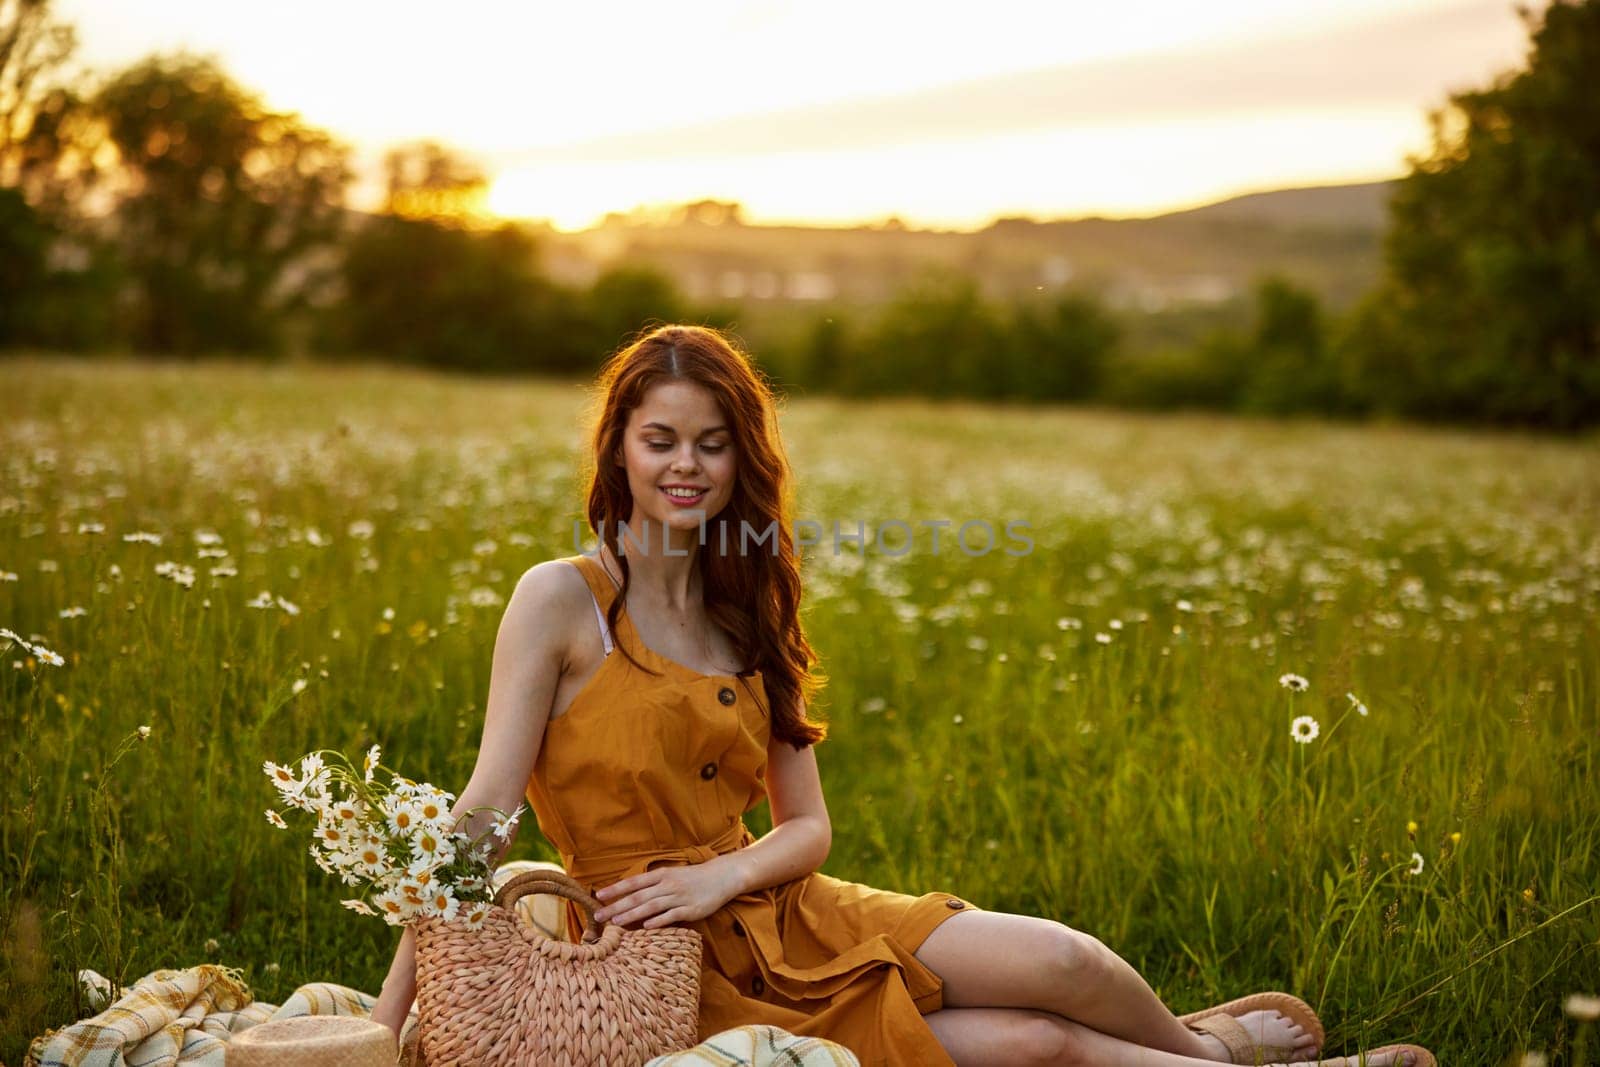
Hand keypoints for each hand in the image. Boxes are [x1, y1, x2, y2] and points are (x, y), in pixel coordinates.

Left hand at [591, 861, 739, 928]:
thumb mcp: (672, 875)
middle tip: (599, 916)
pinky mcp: (691, 909)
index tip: (598, 896)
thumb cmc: (693, 877)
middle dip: (617, 906)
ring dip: (632, 914)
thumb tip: (631, 896)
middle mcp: (668, 884)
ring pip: (651, 906)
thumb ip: (653, 885)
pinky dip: (658, 921)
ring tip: (616, 923)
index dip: (615, 889)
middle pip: (638, 896)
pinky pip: (671, 916)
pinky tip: (646, 927)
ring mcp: (679, 897)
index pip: (634, 882)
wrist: (722, 877)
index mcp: (661, 874)